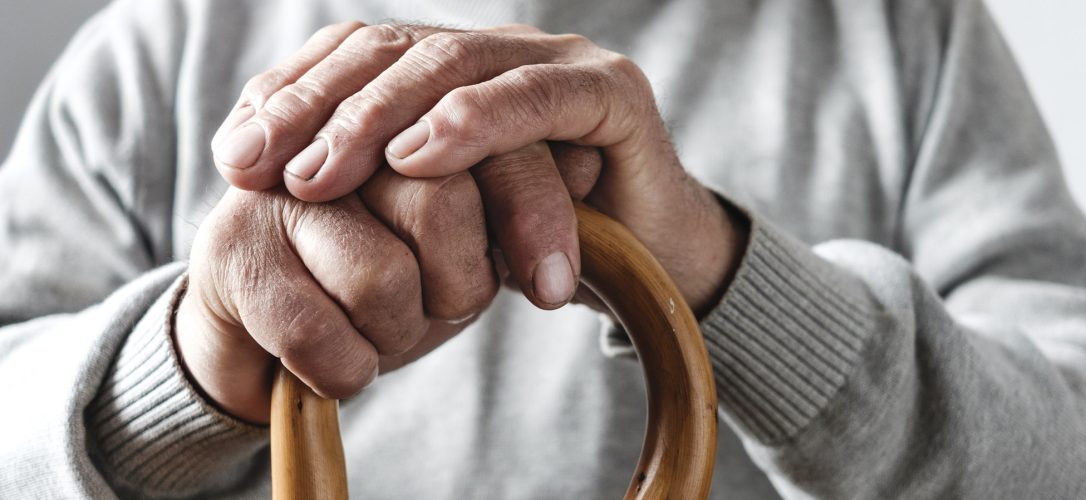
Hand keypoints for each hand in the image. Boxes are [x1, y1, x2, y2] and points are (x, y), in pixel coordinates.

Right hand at [178, 143, 590, 423]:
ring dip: (400, 331)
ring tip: (381, 325)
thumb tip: (588, 160)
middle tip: (449, 307)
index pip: (488, 143)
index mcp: (403, 112)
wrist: (272, 325)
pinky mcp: (229, 250)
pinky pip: (315, 333)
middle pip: (440, 204)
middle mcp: (336, 132)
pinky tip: (336, 358)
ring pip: (382, 278)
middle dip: (460, 285)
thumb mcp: (464, 235)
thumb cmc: (387, 271)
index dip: (531, 213)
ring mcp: (277, 188)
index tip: (555, 288)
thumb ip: (517, 190)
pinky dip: (346, 368)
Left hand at [213, 22, 746, 315]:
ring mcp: (559, 63)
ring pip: (455, 63)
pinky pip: (538, 97)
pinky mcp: (614, 93)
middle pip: (395, 50)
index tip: (236, 157)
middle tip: (268, 170)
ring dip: (380, 118)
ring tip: (325, 175)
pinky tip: (420, 155)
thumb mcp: (432, 215)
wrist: (645, 267)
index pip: (360, 54)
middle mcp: (501, 52)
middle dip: (321, 109)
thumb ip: (365, 179)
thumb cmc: (531, 242)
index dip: (293, 95)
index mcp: (454, 68)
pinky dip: (475, 121)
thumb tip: (249, 160)